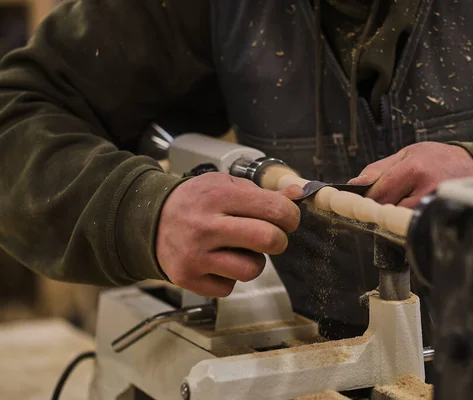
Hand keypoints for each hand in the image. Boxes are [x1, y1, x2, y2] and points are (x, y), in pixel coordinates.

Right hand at [156, 172, 301, 296]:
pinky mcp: (188, 278)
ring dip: (254, 262)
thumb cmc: (195, 202)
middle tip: (271, 237)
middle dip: (279, 241)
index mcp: (218, 196)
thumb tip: (299, 195)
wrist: (148, 221)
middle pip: (268, 240)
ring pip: (252, 270)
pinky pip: (229, 287)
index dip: (290, 216)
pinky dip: (230, 277)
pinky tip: (218, 262)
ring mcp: (195, 255)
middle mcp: (206, 226)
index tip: (287, 219)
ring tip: (240, 251)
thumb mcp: (225, 185)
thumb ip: (263, 192)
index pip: (274, 209)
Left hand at [348, 142, 472, 208]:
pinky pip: (413, 223)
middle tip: (378, 202)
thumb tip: (354, 184)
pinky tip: (411, 208)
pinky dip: (406, 219)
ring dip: (393, 214)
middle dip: (378, 207)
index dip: (364, 199)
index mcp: (414, 170)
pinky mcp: (439, 216)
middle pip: (387, 209)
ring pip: (399, 219)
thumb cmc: (436, 158)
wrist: (471, 163)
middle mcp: (425, 189)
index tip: (355, 202)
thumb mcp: (405, 154)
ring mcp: (434, 205)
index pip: (379, 192)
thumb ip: (377, 170)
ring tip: (402, 201)